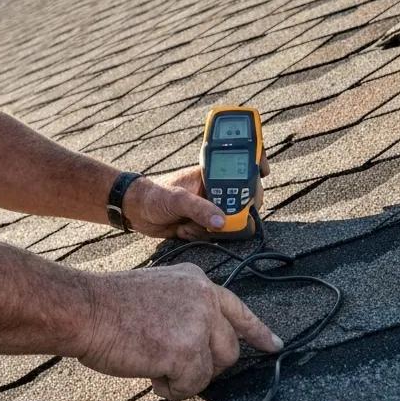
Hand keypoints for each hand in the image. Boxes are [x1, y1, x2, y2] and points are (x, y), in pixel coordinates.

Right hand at [76, 262, 282, 399]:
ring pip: (213, 369)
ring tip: (156, 366)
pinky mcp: (188, 351)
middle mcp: (205, 299)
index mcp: (197, 282)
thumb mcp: (158, 291)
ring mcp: (199, 324)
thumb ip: (185, 309)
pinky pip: (192, 384)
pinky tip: (151, 374)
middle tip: (177, 367)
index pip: (238, 309)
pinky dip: (171, 388)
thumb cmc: (110, 305)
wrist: (87, 308)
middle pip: (229, 347)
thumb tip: (197, 341)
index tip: (274, 345)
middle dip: (208, 364)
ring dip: (187, 376)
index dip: (258, 331)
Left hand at [123, 155, 270, 240]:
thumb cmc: (154, 196)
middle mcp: (214, 189)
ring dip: (209, 228)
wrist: (136, 213)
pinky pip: (216, 234)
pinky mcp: (205, 223)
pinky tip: (184, 230)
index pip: (240, 164)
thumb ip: (200, 209)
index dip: (255, 164)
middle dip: (228, 214)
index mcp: (210, 173)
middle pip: (242, 199)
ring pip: (230, 221)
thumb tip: (222, 220)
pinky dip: (202, 236)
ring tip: (187, 224)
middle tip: (211, 218)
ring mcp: (210, 206)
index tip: (263, 172)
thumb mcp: (177, 200)